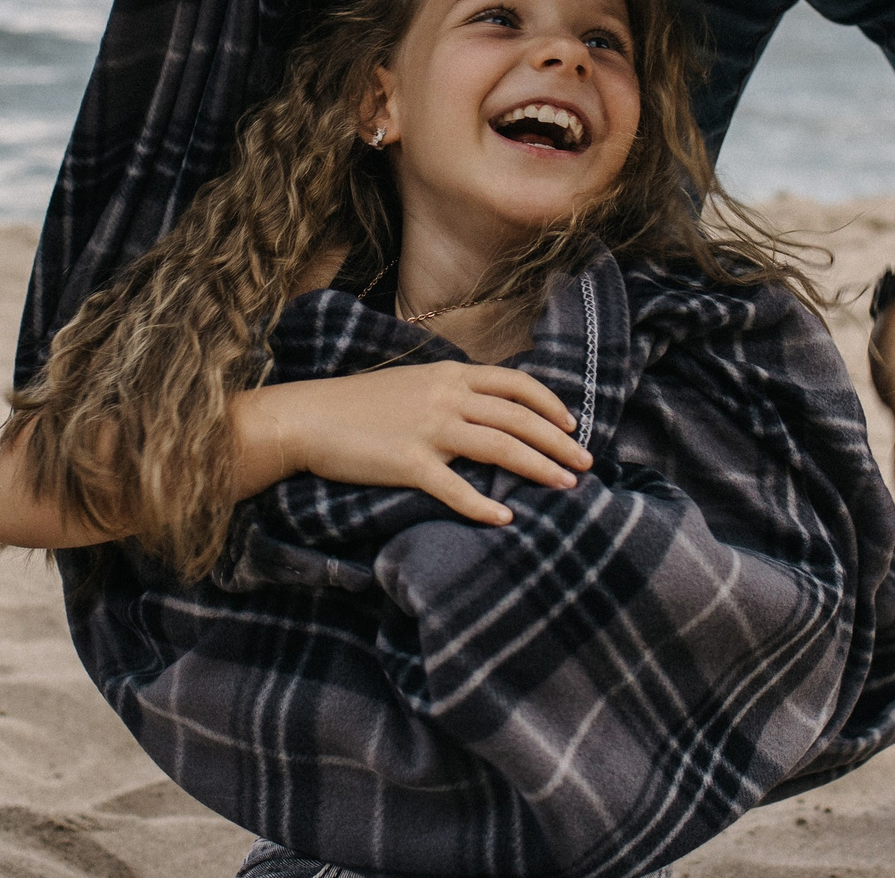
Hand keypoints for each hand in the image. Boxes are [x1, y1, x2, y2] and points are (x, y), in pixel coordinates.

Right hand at [245, 363, 591, 524]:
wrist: (308, 417)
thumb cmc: (357, 404)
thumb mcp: (410, 383)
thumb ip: (449, 392)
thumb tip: (485, 408)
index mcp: (448, 375)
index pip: (515, 384)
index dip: (549, 404)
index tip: (572, 424)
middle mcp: (445, 397)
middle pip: (518, 418)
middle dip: (558, 441)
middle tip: (586, 462)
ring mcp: (429, 430)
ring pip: (500, 448)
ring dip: (539, 468)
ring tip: (567, 485)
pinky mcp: (409, 463)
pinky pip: (456, 487)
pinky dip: (483, 505)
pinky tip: (506, 519)